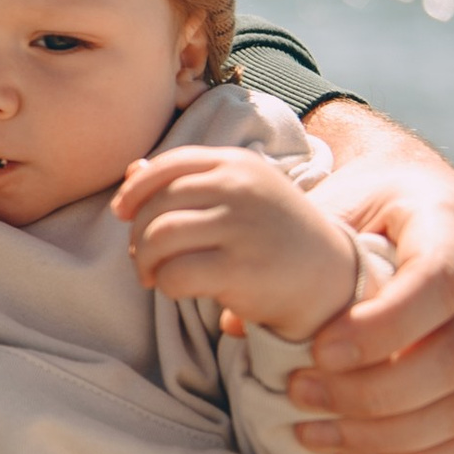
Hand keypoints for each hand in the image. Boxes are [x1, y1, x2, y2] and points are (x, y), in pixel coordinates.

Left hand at [112, 146, 358, 340]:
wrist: (332, 280)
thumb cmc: (276, 237)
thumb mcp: (240, 196)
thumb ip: (190, 181)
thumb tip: (131, 170)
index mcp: (237, 163)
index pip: (168, 165)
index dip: (135, 190)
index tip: (121, 212)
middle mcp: (239, 187)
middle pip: (156, 204)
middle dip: (137, 234)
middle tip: (143, 258)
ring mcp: (241, 226)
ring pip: (159, 237)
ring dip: (145, 262)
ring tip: (155, 276)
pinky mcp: (240, 269)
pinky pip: (175, 273)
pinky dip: (165, 285)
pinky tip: (178, 290)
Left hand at [281, 102, 453, 453]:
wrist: (420, 196)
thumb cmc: (365, 202)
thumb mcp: (334, 204)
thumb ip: (297, 252)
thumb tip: (238, 324)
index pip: (440, 283)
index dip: (384, 328)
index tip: (319, 350)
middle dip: (375, 391)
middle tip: (299, 393)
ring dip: (388, 434)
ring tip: (314, 432)